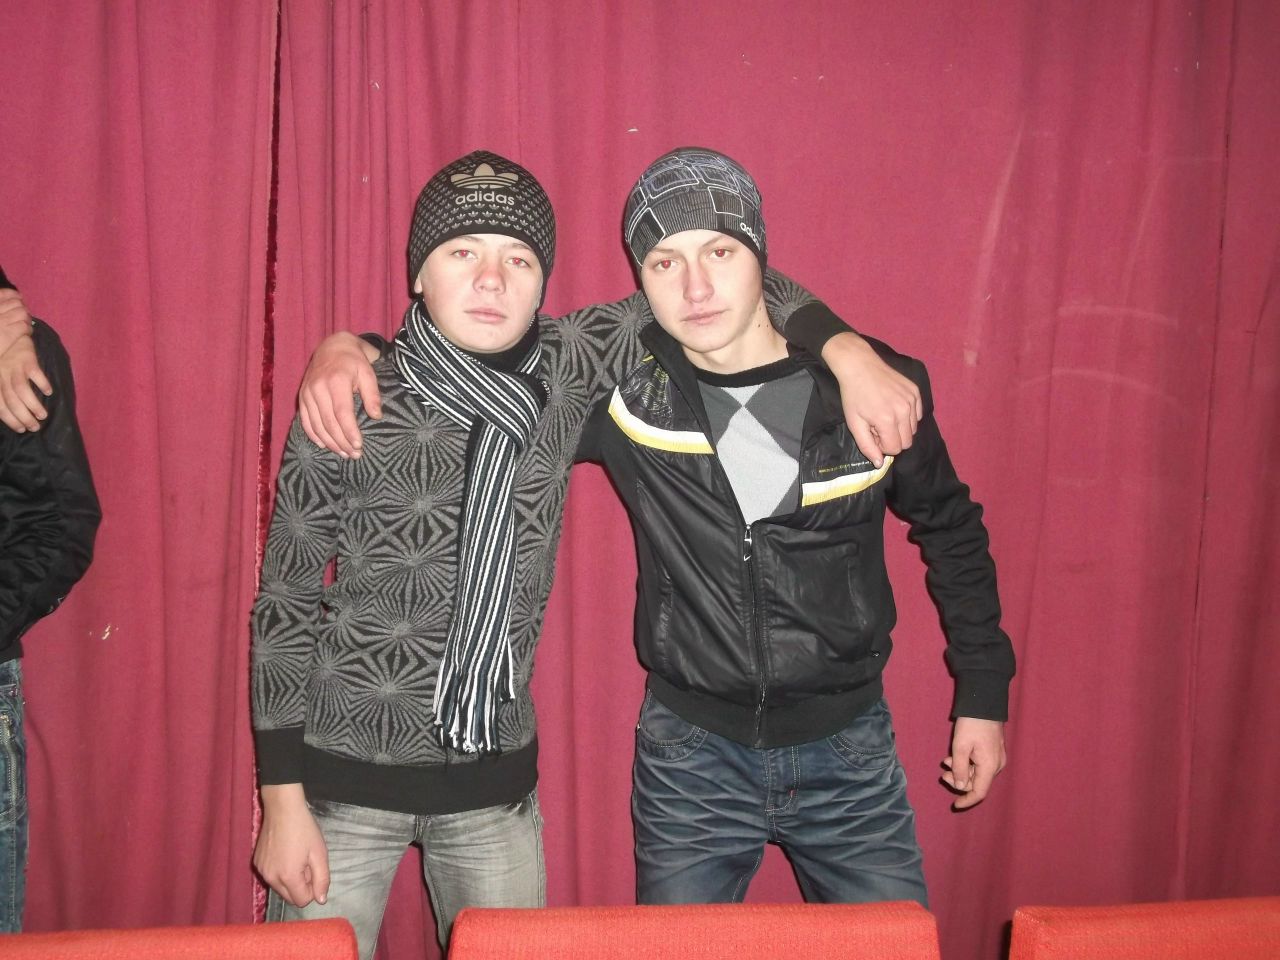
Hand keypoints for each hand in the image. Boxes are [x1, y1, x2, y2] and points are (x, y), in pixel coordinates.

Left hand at [0, 291, 50, 431]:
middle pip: (12, 401)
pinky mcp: (27, 359)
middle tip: (35, 427)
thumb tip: (12, 414)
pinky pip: (35, 374)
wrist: (10, 334)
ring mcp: (14, 367)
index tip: (22, 430)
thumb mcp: (0, 377)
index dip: (11, 419)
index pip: (1, 406)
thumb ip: (3, 393)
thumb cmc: (6, 360)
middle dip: (23, 417)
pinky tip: (48, 392)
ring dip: (33, 405)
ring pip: (21, 391)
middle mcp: (2, 376)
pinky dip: (42, 384)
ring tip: (43, 415)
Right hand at [253, 784, 330, 906]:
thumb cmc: (304, 829)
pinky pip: (271, 876)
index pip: (302, 901)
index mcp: (288, 877)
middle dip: (300, 886)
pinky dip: (279, 871)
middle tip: (306, 863)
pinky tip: (285, 852)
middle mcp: (271, 877)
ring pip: (279, 888)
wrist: (282, 809)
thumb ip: (322, 879)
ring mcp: (261, 870)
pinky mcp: (257, 863)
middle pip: (289, 898)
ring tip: (296, 856)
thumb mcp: (320, 853)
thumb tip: (321, 900)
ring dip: (290, 879)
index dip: (312, 889)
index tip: (313, 870)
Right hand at [298, 332, 381, 457]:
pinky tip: (324, 445)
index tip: (359, 445)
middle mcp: (318, 387)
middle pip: (328, 422)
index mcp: (336, 381)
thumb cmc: (354, 362)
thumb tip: (376, 416)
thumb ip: (373, 395)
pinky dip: (314, 435)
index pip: (342, 413)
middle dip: (341, 442)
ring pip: (316, 424)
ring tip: (343, 453)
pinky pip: (305, 420)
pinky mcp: (302, 396)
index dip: (350, 431)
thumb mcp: (368, 373)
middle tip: (354, 455)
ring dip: (329, 442)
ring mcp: (307, 393)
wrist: (332, 347)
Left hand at [821, 332, 921, 466]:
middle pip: (907, 442)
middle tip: (877, 425)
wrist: (860, 365)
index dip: (882, 445)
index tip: (872, 433)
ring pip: (913, 429)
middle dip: (892, 438)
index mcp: (887, 420)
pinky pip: (917, 415)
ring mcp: (912, 400)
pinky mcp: (916, 391)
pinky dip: (907, 416)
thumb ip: (867, 446)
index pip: (895, 449)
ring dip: (900, 428)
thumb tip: (880, 464)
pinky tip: (893, 406)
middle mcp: (904, 411)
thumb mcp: (854, 423)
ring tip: (884, 414)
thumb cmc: (853, 395)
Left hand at [942, 717, 1005, 809]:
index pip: (980, 792)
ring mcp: (997, 758)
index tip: (955, 805)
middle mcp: (997, 765)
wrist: (984, 704)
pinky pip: (980, 764)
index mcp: (989, 767)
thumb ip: (959, 769)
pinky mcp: (994, 750)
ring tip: (945, 761)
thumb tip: (961, 786)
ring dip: (961, 770)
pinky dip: (966, 763)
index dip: (967, 800)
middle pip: (977, 783)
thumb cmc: (971, 725)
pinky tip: (953, 756)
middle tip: (942, 773)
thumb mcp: (960, 747)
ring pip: (977, 773)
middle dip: (959, 781)